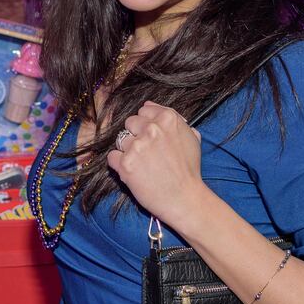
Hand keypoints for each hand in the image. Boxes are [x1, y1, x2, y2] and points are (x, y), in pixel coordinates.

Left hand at [106, 101, 208, 227]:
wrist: (185, 198)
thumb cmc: (189, 170)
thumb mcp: (190, 137)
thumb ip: (172, 118)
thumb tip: (150, 105)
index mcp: (168, 119)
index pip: (144, 111)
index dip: (147, 125)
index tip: (153, 138)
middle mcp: (151, 129)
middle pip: (130, 123)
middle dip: (136, 135)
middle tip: (147, 152)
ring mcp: (137, 146)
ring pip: (120, 139)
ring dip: (128, 150)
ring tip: (142, 164)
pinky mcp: (125, 165)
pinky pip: (112, 156)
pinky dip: (119, 164)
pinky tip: (133, 171)